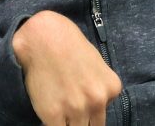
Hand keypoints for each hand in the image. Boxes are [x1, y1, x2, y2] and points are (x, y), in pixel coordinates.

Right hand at [13, 11, 121, 125]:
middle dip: (83, 120)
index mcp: (111, 88)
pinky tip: (50, 111)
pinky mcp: (53, 114)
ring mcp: (76, 109)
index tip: (81, 105)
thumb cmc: (68, 45)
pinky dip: (54, 123)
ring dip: (69, 122)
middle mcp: (97, 100)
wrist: (43, 36)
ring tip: (61, 108)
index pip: (104, 114)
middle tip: (71, 107)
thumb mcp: (96, 64)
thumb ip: (100, 87)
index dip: (90, 111)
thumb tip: (97, 105)